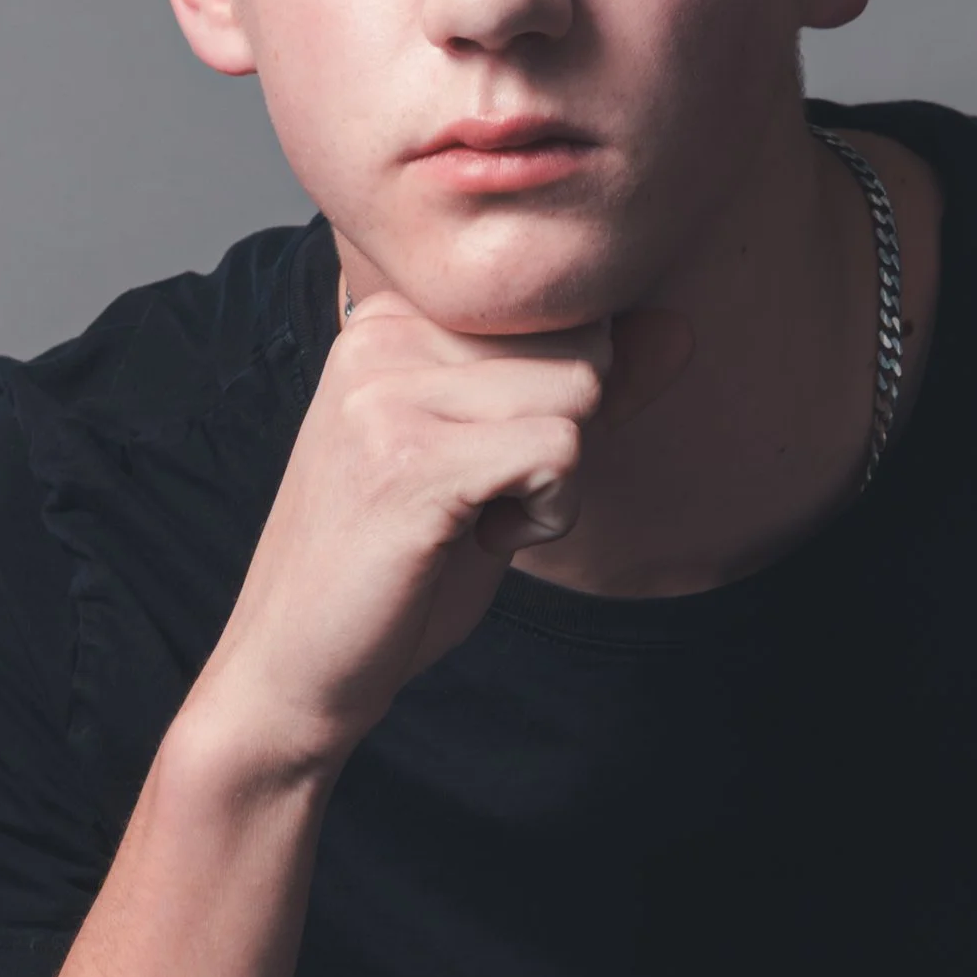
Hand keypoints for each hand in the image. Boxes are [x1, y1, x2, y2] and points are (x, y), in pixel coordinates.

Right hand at [196, 289, 690, 772]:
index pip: (560, 310)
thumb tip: (680, 325)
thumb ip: (583, 391)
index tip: (482, 464)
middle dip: (566, 437)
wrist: (296, 667)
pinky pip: (560, 450)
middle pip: (580, 343)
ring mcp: (389, 390)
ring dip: (559, 480)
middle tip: (485, 498)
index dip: (560, 406)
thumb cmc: (398, 571)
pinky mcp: (410, 458)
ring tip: (478, 518)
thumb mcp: (501, 464)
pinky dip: (549, 513)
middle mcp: (384, 331)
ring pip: (579, 392)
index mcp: (394, 315)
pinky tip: (483, 540)